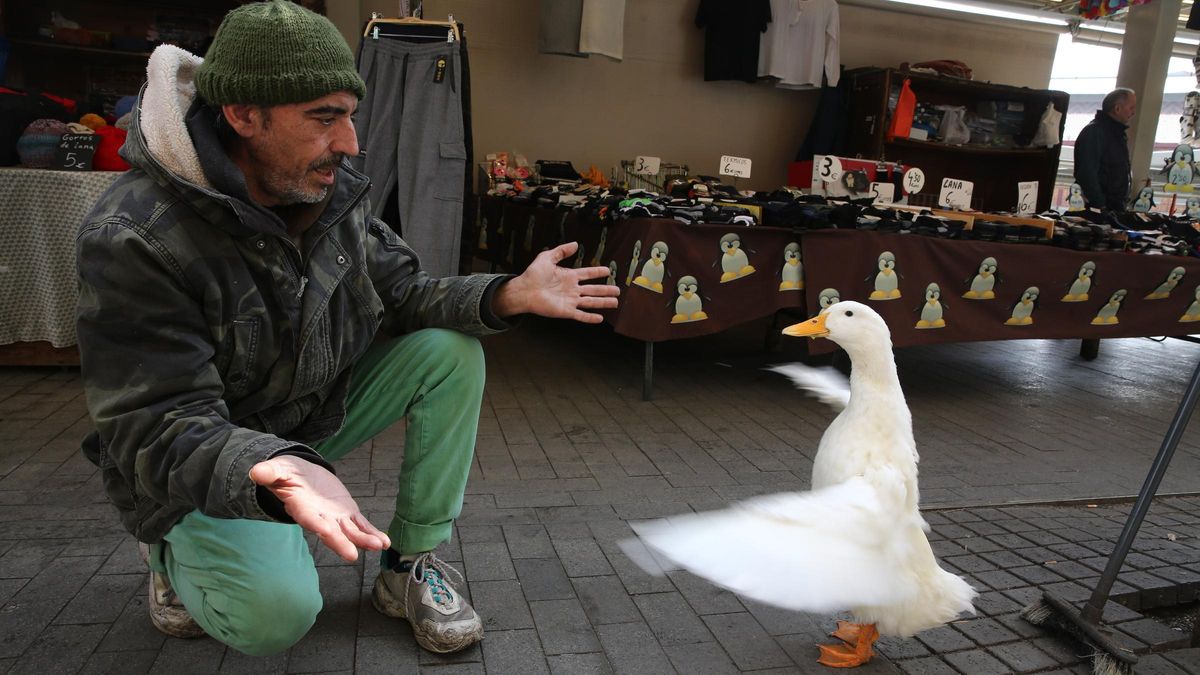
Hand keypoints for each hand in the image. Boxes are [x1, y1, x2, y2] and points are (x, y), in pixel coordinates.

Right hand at [249, 455, 390, 561]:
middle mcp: (319, 517)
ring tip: (379, 546)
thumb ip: (269, 472)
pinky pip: (361, 525)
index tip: (325, 531)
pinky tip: (385, 542)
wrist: (302, 474)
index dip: (317, 525)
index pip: (309, 519)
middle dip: (341, 543)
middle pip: (330, 532)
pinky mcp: (347, 513)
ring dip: (364, 540)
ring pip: (350, 532)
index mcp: (302, 507)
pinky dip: (372, 532)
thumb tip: (255, 471)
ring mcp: (335, 517)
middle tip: (352, 555)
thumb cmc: (287, 473)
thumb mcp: (278, 469)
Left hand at [493, 242, 618, 322]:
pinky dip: (590, 318)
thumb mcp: (547, 258)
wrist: (524, 290)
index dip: (597, 272)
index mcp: (569, 276)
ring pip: (591, 302)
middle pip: (594, 289)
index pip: (587, 274)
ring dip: (604, 302)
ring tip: (616, 302)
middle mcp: (572, 289)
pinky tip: (600, 318)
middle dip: (606, 290)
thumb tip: (575, 243)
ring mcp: (570, 301)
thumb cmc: (533, 275)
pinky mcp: (566, 311)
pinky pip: (581, 315)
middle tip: (618, 290)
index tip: (607, 270)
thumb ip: (561, 251)